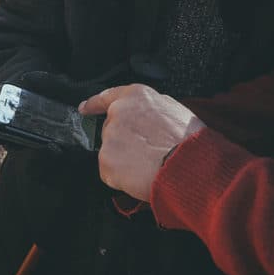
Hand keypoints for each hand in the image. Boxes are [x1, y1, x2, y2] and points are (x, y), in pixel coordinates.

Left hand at [80, 84, 204, 200]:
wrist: (187, 165)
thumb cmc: (188, 139)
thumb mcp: (174, 109)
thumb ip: (151, 108)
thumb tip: (145, 116)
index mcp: (136, 96)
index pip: (108, 96)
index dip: (94, 104)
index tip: (84, 108)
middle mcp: (118, 112)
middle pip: (111, 129)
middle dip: (123, 142)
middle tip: (145, 153)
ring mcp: (110, 137)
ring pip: (111, 152)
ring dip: (124, 160)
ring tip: (148, 165)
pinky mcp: (106, 161)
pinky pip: (110, 173)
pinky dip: (121, 178)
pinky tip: (140, 176)